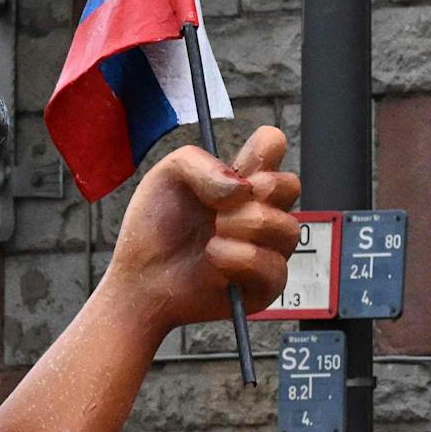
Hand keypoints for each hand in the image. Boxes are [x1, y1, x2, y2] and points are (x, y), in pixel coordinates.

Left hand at [108, 126, 300, 334]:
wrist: (140, 277)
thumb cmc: (154, 228)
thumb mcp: (167, 178)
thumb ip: (201, 164)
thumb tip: (243, 189)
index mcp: (240, 179)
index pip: (273, 146)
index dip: (265, 151)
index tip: (241, 168)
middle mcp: (260, 210)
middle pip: (290, 185)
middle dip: (257, 192)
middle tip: (219, 211)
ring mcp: (266, 247)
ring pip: (286, 228)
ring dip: (246, 227)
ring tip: (211, 238)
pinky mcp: (264, 285)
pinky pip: (274, 268)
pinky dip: (241, 259)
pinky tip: (214, 259)